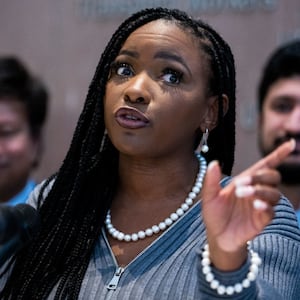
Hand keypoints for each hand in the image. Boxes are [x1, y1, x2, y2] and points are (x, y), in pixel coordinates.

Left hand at [201, 139, 294, 269]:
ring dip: (261, 191)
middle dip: (261, 177)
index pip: (265, 165)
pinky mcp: (262, 220)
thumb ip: (211, 181)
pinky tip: (256, 205)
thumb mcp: (209, 196)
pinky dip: (265, 206)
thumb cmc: (214, 213)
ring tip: (244, 194)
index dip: (278, 155)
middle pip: (273, 177)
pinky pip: (271, 211)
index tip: (290, 144)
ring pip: (274, 193)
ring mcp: (260, 205)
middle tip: (241, 184)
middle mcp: (256, 191)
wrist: (216, 236)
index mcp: (245, 181)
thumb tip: (214, 163)